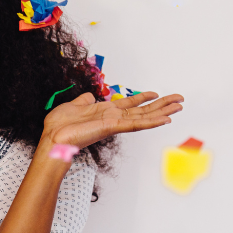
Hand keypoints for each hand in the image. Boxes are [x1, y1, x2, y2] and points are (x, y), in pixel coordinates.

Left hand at [43, 91, 183, 148]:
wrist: (52, 139)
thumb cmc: (59, 127)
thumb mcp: (73, 106)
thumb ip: (84, 101)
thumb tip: (89, 96)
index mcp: (105, 112)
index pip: (130, 104)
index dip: (143, 98)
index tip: (156, 94)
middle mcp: (113, 118)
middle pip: (143, 110)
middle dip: (161, 105)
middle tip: (180, 100)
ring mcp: (115, 123)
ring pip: (144, 117)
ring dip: (162, 111)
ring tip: (179, 106)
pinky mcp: (112, 127)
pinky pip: (135, 124)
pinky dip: (151, 121)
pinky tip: (165, 118)